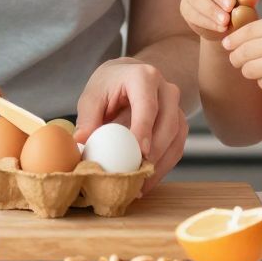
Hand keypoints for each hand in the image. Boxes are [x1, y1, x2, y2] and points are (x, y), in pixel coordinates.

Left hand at [74, 59, 186, 183]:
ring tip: (140, 185)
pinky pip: (177, 147)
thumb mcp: (93, 95)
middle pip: (168, 124)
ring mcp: (177, 107)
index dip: (145, 130)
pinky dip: (163, 166)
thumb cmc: (109, 85)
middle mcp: (166, 90)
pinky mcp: (179, 123)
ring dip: (160, 164)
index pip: (148, 106)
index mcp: (144, 77)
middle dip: (155, 153)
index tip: (140, 153)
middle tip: (137, 174)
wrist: (129, 75)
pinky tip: (146, 181)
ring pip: (177, 138)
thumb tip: (81, 141)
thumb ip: (87, 117)